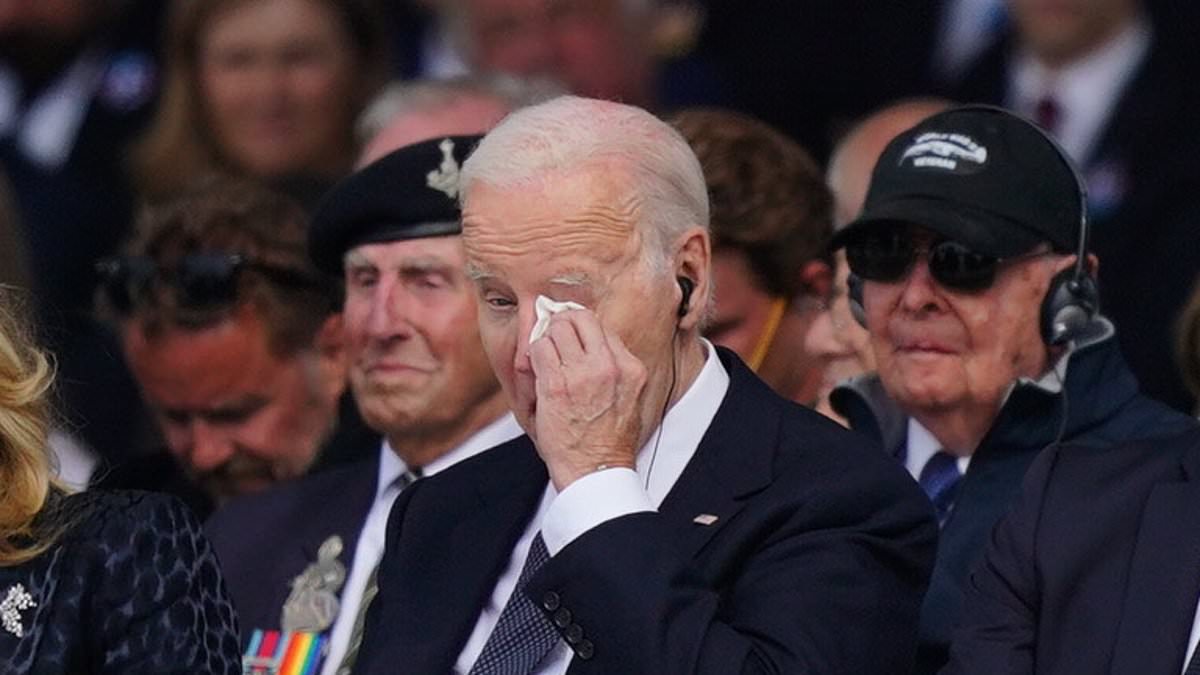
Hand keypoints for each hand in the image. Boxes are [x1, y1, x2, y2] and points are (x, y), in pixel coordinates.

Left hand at [528, 309, 647, 490]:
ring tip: (546, 360)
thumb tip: (593, 343)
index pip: (602, 327)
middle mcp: (609, 365)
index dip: (582, 330)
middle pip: (580, 318)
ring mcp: (582, 374)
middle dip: (563, 324)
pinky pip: (539, 349)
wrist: (596, 471)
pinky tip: (538, 372)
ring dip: (547, 341)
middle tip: (554, 337)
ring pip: (556, 329)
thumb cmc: (608, 439)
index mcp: (630, 367)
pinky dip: (534, 356)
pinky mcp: (556, 385)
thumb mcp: (628, 397)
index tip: (572, 339)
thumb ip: (615, 368)